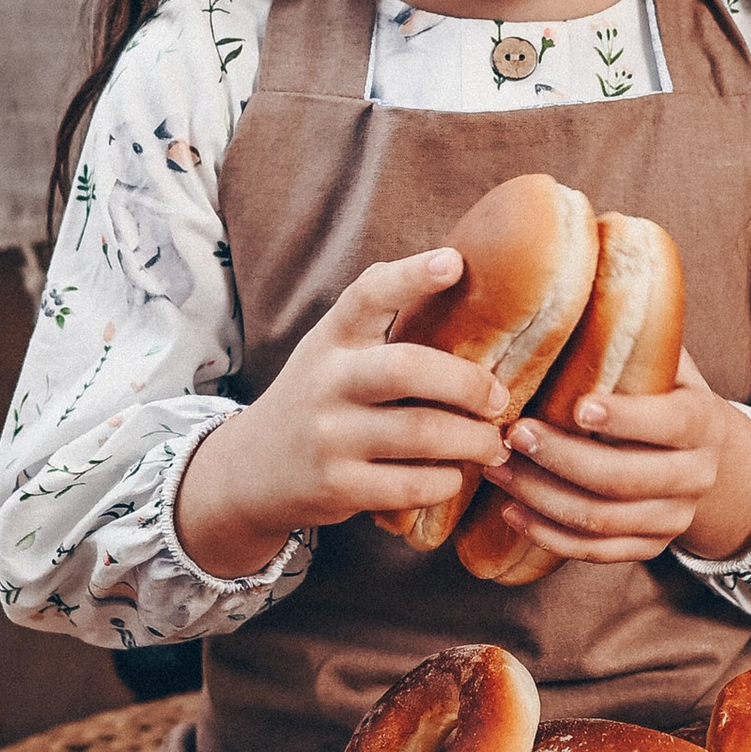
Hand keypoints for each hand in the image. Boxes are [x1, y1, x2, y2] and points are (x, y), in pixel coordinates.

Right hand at [174, 247, 515, 582]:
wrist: (250, 472)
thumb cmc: (318, 400)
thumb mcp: (331, 351)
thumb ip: (378, 324)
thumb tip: (463, 281)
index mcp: (332, 338)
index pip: (368, 294)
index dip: (412, 275)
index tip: (454, 264)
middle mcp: (327, 381)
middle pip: (409, 368)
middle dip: (469, 384)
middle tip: (500, 399)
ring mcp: (329, 437)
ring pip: (421, 433)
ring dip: (472, 440)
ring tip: (493, 443)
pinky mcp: (336, 487)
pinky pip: (411, 485)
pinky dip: (446, 481)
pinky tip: (453, 475)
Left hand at [478, 351, 750, 567]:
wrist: (713, 462)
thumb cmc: (670, 396)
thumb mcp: (670, 364)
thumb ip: (638, 336)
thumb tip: (591, 269)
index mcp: (702, 423)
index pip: (669, 423)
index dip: (625, 419)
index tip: (576, 407)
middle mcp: (695, 476)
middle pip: (624, 478)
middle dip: (562, 459)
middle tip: (514, 434)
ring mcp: (674, 518)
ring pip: (602, 520)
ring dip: (543, 497)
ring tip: (498, 469)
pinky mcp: (650, 547)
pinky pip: (596, 553)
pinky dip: (550, 535)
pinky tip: (512, 511)